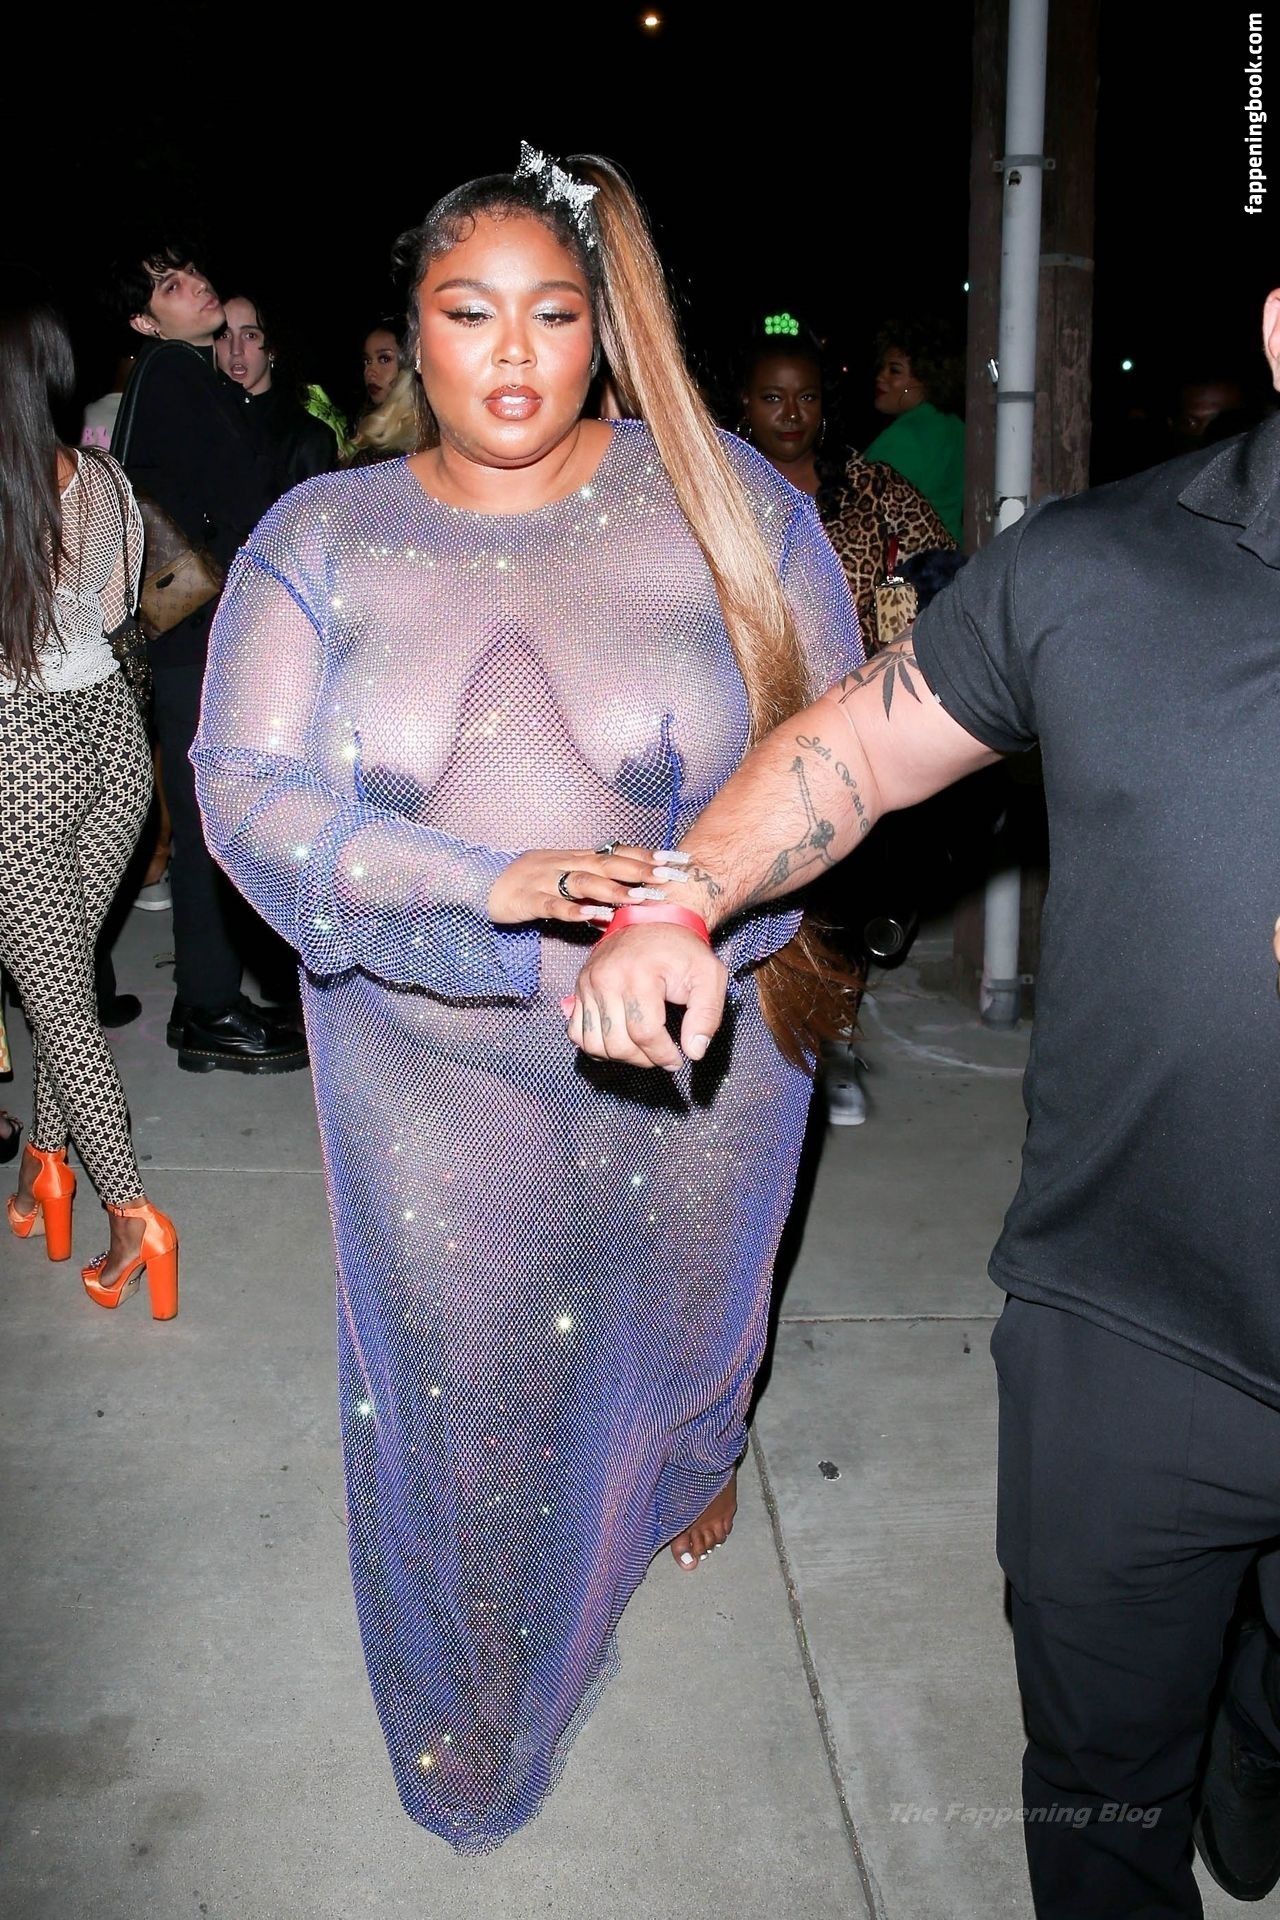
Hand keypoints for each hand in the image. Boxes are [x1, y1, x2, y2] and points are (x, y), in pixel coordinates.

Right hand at [487, 846, 669, 926]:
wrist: (482, 881)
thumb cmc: (529, 884)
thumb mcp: (564, 883)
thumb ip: (592, 895)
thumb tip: (622, 909)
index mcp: (578, 858)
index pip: (620, 853)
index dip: (650, 856)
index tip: (680, 861)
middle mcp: (567, 864)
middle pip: (609, 863)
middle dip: (642, 870)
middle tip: (671, 877)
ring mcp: (547, 880)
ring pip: (585, 882)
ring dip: (614, 890)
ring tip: (639, 899)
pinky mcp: (529, 899)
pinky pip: (554, 905)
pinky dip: (575, 910)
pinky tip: (593, 917)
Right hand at [564, 924, 727, 1070]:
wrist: (654, 919)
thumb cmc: (683, 950)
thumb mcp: (709, 976)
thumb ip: (707, 1015)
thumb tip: (694, 1051)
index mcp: (640, 975)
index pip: (645, 1033)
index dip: (663, 1055)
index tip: (677, 1059)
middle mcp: (607, 979)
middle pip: (618, 1043)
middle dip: (644, 1059)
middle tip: (662, 1055)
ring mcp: (588, 984)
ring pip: (595, 1044)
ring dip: (621, 1057)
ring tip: (642, 1050)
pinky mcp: (579, 988)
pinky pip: (577, 1033)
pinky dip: (596, 1046)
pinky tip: (619, 1041)